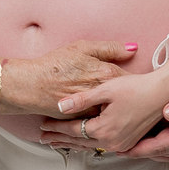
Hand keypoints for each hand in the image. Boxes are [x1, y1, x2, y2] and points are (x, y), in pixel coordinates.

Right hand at [4, 41, 135, 114]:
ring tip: (119, 107)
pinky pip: (99, 120)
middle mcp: (103, 95)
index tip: (137, 81)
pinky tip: (103, 115)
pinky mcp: (85, 121)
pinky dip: (102, 118)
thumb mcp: (82, 48)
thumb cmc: (54, 65)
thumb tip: (133, 48)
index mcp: (106, 74)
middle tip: (130, 95)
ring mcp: (95, 111)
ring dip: (116, 110)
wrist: (31, 85)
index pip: (131, 78)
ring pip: (113, 111)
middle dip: (127, 97)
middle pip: (124, 97)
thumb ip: (110, 48)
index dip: (134, 79)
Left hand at [42, 69, 168, 154]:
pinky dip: (89, 144)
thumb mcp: (106, 89)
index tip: (43, 125)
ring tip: (58, 142)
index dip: (57, 127)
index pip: (74, 130)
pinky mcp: (129, 142)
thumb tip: (60, 106)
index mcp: (104, 129)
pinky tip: (83, 142)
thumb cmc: (137, 87)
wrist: (164, 93)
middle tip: (44, 138)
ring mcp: (122, 144)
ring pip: (91, 146)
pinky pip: (103, 146)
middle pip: (80, 142)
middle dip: (60, 139)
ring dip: (74, 144)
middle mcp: (112, 142)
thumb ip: (81, 99)